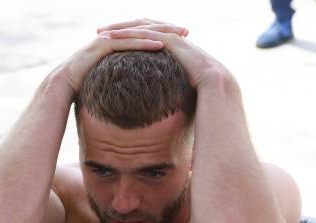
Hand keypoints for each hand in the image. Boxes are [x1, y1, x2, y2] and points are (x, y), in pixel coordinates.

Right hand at [55, 20, 188, 95]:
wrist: (63, 86)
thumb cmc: (85, 86)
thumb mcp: (110, 80)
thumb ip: (123, 78)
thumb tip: (137, 90)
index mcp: (117, 42)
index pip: (143, 35)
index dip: (163, 35)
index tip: (182, 39)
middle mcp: (114, 36)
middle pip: (144, 29)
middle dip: (166, 29)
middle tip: (186, 31)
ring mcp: (108, 38)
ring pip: (138, 33)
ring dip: (160, 33)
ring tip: (179, 36)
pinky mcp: (103, 45)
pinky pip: (128, 42)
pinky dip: (144, 43)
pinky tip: (160, 46)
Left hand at [100, 23, 227, 88]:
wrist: (215, 86)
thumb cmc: (200, 91)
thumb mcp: (178, 87)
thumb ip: (167, 88)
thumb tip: (159, 104)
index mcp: (171, 45)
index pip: (146, 35)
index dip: (128, 36)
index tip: (110, 40)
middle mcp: (170, 36)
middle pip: (140, 25)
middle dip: (119, 27)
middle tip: (100, 30)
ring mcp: (171, 36)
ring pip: (140, 26)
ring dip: (119, 28)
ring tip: (101, 32)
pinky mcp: (170, 40)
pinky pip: (145, 34)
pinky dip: (127, 34)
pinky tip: (112, 38)